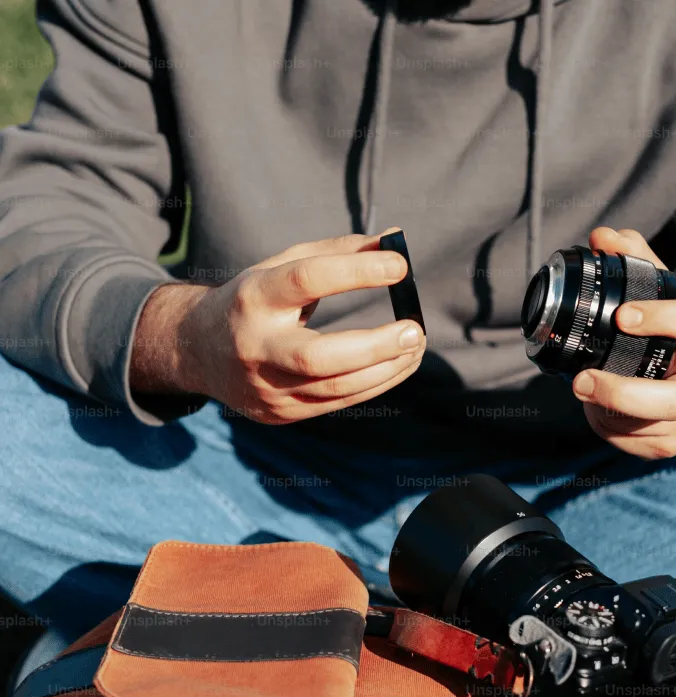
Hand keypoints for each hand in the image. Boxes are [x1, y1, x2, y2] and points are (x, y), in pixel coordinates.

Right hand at [131, 231, 424, 423]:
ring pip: (337, 388)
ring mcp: (266, 388)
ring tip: (416, 345)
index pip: (306, 280)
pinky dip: (376, 383)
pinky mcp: (280, 414)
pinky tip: (399, 364)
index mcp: (253, 297)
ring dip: (386, 368)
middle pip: (317, 357)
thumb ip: (335, 253)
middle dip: (375, 346)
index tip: (400, 266)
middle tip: (415, 331)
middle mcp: (255, 347)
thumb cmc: (253, 299)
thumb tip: (394, 241)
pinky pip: (339, 402)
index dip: (356, 271)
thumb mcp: (280, 266)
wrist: (197, 352)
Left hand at [572, 227, 675, 458]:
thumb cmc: (675, 332)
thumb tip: (602, 237)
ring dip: (606, 412)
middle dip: (622, 394)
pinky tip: (596, 411)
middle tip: (581, 381)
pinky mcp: (671, 443)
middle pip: (670, 400)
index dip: (662, 319)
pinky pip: (636, 445)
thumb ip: (636, 261)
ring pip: (647, 428)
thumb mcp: (663, 292)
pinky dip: (609, 430)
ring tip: (583, 389)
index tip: (622, 316)